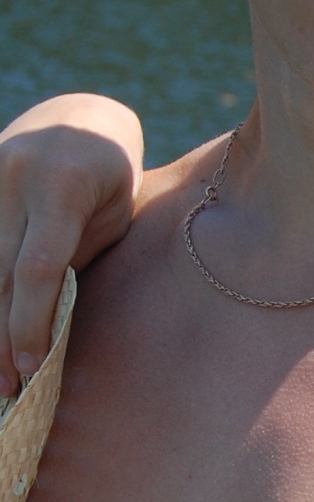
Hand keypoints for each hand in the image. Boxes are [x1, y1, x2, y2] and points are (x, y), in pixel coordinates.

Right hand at [0, 96, 143, 394]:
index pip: (38, 268)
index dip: (31, 321)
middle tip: (6, 387)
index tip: (31, 366)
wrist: (78, 114)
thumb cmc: (112, 172)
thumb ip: (78, 254)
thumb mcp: (113, 210)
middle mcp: (12, 178)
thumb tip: (48, 312)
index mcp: (59, 186)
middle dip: (0, 335)